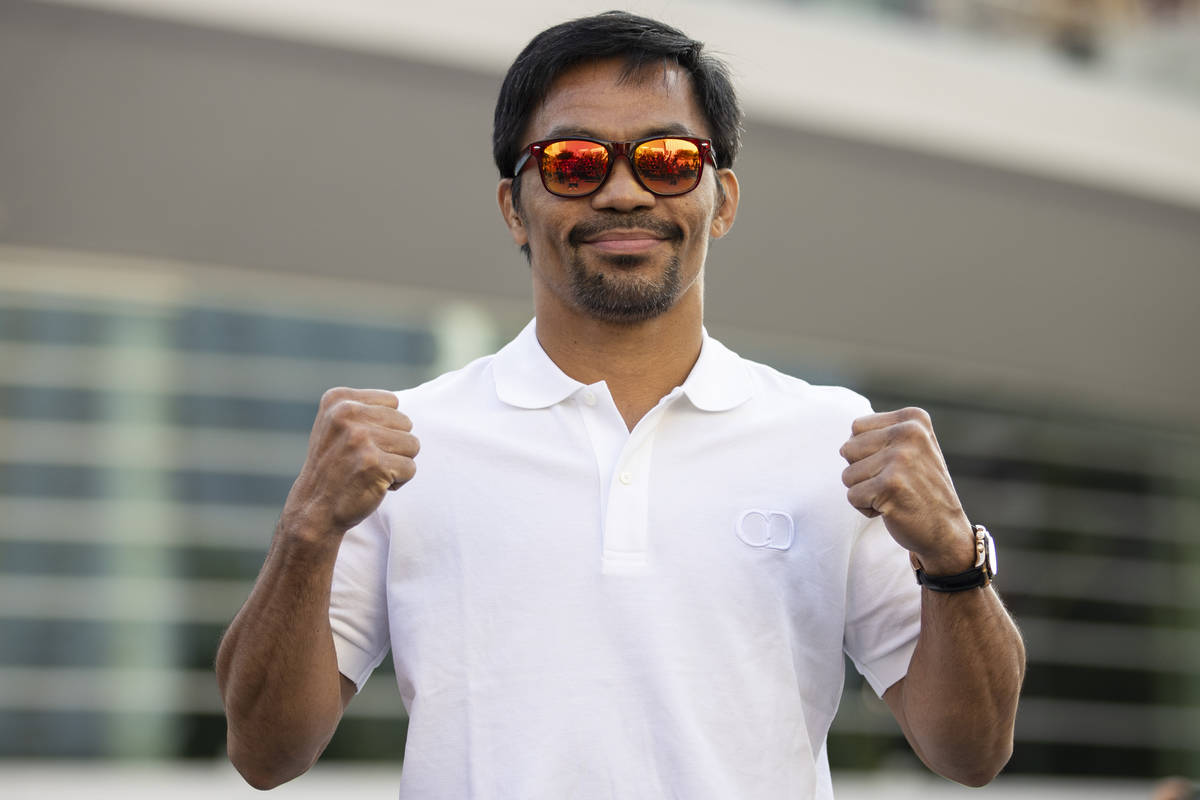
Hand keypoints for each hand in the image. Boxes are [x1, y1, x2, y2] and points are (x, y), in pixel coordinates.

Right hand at [284, 387, 419, 535]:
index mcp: (338, 399)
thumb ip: (366, 409)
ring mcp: (359, 438)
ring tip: (370, 472)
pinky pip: (410, 468)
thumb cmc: (335, 466)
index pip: (392, 402)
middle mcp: (346, 413)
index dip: (384, 427)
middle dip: (393, 446)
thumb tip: (407, 404)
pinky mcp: (373, 463)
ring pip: (412, 445)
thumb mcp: (338, 425)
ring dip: (397, 463)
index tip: (359, 443)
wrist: (315, 509)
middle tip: (365, 461)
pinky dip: (398, 481)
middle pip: (405, 423)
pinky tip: (373, 484)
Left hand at [839, 407, 973, 575]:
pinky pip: (852, 496)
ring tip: (893, 495)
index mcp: (913, 418)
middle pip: (848, 449)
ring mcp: (901, 458)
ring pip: (847, 474)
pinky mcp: (891, 485)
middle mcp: (909, 433)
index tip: (895, 466)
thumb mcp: (911, 448)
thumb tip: (843, 443)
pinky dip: (866, 508)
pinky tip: (892, 509)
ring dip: (864, 491)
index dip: (866, 453)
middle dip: (862, 472)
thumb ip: (882, 434)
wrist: (946, 531)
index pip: (857, 428)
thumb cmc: (920, 489)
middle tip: (893, 484)